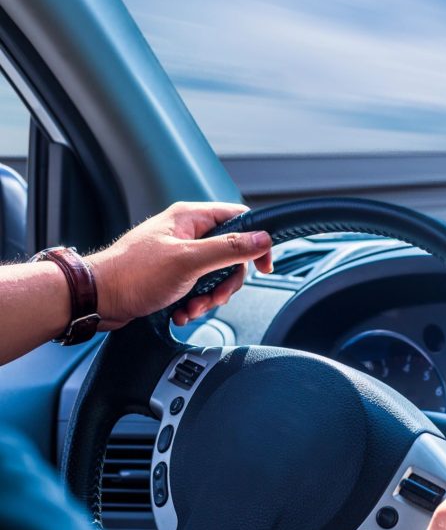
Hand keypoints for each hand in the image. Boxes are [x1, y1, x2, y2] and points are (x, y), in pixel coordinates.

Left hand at [87, 201, 272, 327]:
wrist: (97, 299)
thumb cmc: (133, 274)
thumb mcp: (189, 261)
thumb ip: (230, 249)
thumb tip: (263, 239)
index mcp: (191, 218)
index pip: (240, 219)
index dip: (256, 242)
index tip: (264, 265)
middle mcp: (186, 233)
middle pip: (230, 254)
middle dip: (226, 282)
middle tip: (216, 296)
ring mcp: (179, 255)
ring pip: (215, 275)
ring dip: (209, 297)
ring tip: (191, 307)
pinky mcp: (172, 275)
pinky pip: (198, 287)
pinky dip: (194, 303)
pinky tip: (181, 311)